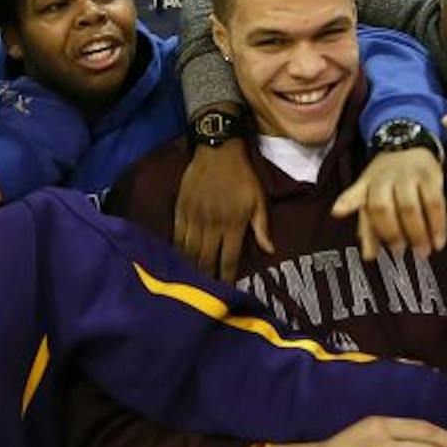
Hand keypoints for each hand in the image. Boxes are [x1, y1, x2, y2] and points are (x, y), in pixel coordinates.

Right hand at [174, 138, 268, 281]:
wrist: (218, 150)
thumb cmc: (242, 176)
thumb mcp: (258, 200)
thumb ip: (262, 227)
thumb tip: (270, 251)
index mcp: (233, 224)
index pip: (228, 260)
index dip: (227, 278)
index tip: (226, 293)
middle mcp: (212, 224)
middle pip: (206, 260)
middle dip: (206, 279)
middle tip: (205, 295)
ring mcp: (194, 217)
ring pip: (189, 251)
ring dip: (190, 268)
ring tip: (190, 284)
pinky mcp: (181, 209)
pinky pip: (177, 236)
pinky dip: (177, 251)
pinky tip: (176, 262)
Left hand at [330, 147, 446, 258]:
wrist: (409, 144)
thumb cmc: (386, 178)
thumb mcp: (371, 195)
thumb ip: (368, 226)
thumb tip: (368, 256)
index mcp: (369, 183)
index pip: (365, 205)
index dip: (363, 223)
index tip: (365, 246)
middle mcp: (386, 177)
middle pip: (386, 208)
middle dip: (393, 234)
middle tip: (400, 253)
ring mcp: (409, 175)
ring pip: (411, 208)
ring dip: (417, 234)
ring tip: (422, 253)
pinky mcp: (431, 176)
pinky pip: (435, 203)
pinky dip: (438, 226)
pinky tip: (439, 242)